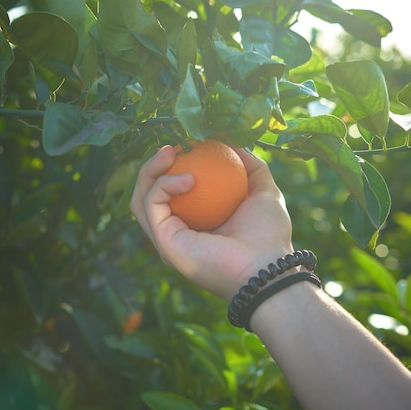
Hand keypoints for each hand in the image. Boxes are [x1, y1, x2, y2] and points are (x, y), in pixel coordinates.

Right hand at [131, 145, 293, 300]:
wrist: (267, 267)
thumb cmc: (269, 235)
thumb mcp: (264, 191)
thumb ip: (251, 167)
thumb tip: (233, 142)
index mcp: (196, 221)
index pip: (172, 190)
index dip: (173, 165)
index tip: (187, 144)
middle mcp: (178, 231)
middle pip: (149, 193)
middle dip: (154, 165)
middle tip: (173, 146)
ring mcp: (167, 239)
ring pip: (141, 198)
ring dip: (150, 171)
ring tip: (170, 152)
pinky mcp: (163, 243)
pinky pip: (151, 205)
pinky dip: (164, 185)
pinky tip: (188, 178)